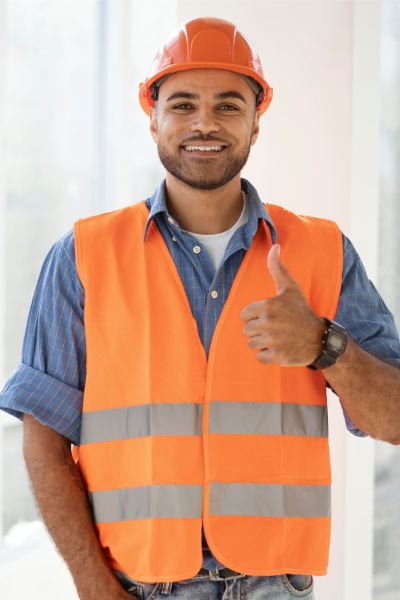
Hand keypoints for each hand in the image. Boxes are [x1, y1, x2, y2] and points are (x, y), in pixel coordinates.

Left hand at [240, 244, 325, 365]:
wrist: (320, 338)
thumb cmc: (302, 311)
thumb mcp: (290, 288)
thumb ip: (277, 269)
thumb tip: (274, 246)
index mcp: (267, 306)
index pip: (244, 315)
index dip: (256, 316)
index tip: (271, 317)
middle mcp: (267, 323)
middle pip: (247, 330)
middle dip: (259, 330)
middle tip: (276, 328)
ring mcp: (271, 340)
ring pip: (252, 344)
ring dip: (262, 343)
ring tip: (278, 338)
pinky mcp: (275, 356)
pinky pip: (259, 357)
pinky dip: (268, 355)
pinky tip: (280, 348)